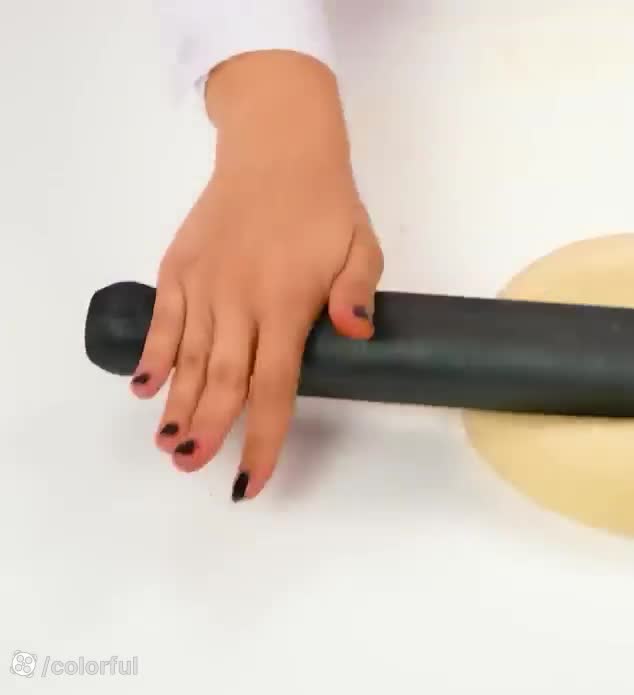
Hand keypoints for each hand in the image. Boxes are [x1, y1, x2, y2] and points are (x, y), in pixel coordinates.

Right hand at [128, 51, 383, 501]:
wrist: (277, 149)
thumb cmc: (327, 206)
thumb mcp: (363, 246)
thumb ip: (358, 291)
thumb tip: (358, 333)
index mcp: (287, 304)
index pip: (274, 388)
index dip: (263, 439)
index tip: (251, 480)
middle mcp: (240, 301)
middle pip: (223, 381)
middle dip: (208, 430)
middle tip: (194, 469)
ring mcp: (205, 284)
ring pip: (189, 358)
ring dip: (176, 404)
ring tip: (167, 445)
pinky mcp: (179, 267)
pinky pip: (163, 320)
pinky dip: (152, 355)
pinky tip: (144, 387)